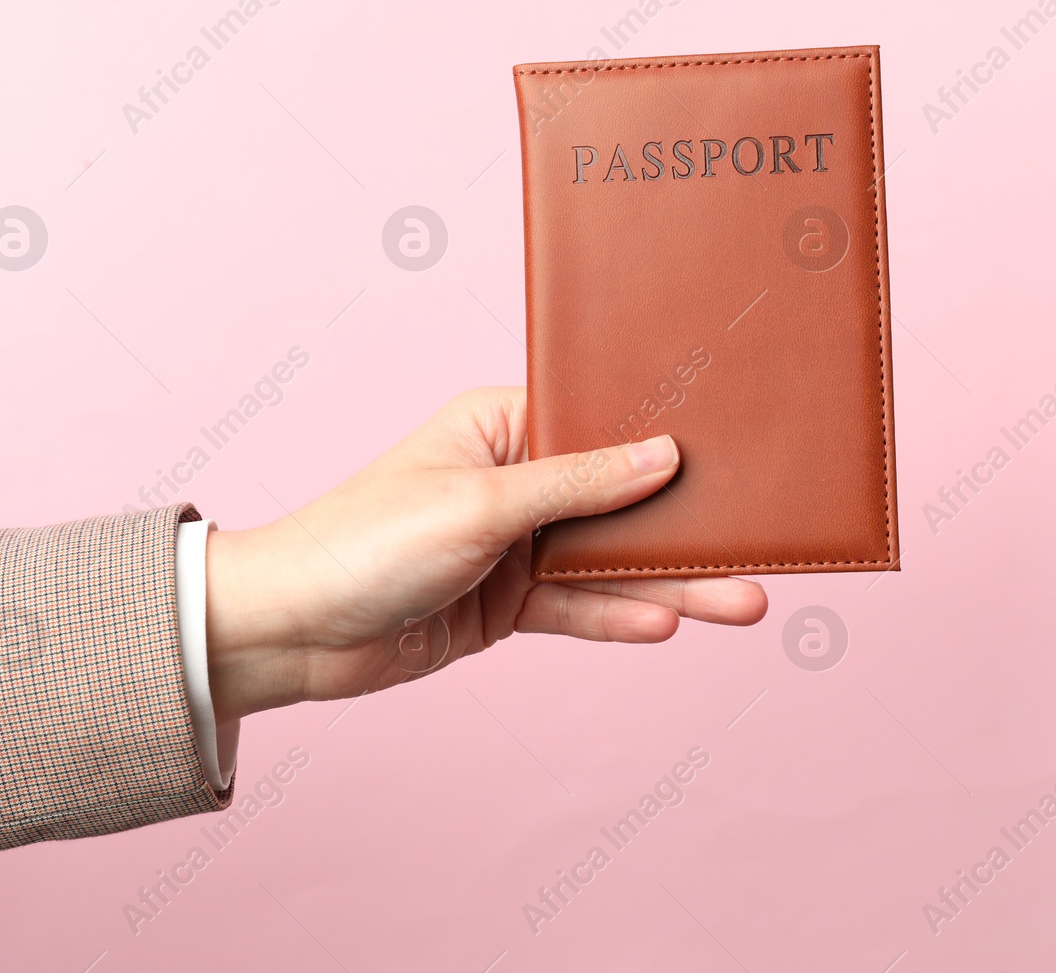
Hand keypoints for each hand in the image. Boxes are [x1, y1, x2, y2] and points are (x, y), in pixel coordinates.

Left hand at [203, 386, 767, 721]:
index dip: (665, 439)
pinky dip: (617, 617)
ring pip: (607, 561)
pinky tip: (670, 621)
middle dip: (683, 525)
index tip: (735, 448)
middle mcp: (513, 479)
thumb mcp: (483, 504)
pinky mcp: (506, 604)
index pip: (602, 424)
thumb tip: (662, 456)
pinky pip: (576, 608)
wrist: (295, 630)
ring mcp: (513, 544)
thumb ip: (579, 485)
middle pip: (618, 499)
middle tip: (759, 542)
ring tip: (742, 601)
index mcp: (501, 424)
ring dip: (669, 582)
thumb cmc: (367, 540)